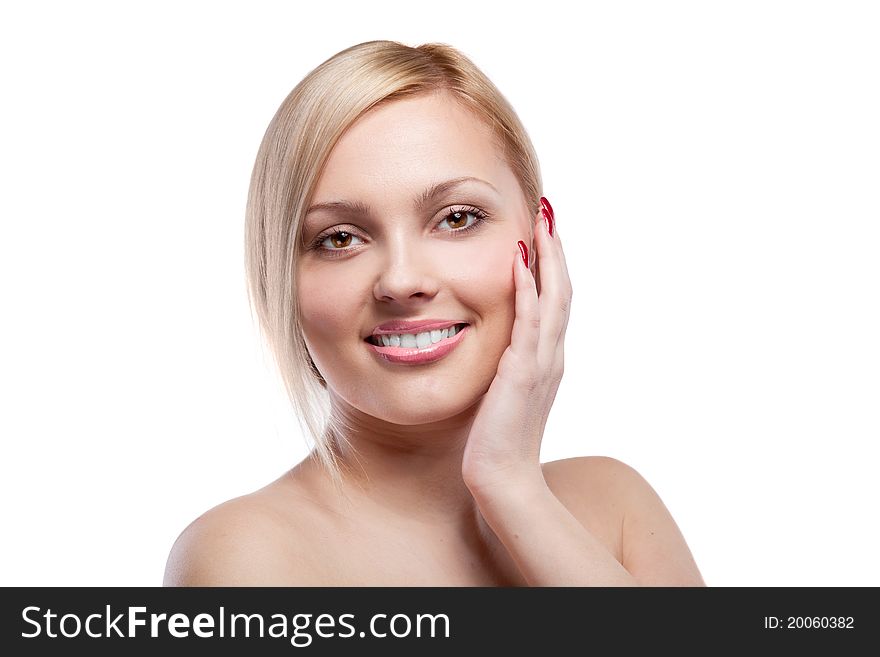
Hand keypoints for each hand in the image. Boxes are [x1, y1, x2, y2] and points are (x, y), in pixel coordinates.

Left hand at [461, 197, 572, 494]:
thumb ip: (509, 368)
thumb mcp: (506, 395)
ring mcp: (541, 363)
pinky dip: (529, 288)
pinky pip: (529, 321)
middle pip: (562, 290)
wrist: (502, 479)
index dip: (552, 265)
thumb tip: (500, 349)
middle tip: (548, 210)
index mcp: (547, 359)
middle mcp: (551, 356)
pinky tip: (520, 259)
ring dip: (548, 256)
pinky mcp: (522, 373)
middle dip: (555, 248)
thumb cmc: (498, 441)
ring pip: (554, 298)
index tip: (542, 231)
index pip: (555, 301)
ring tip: (542, 219)